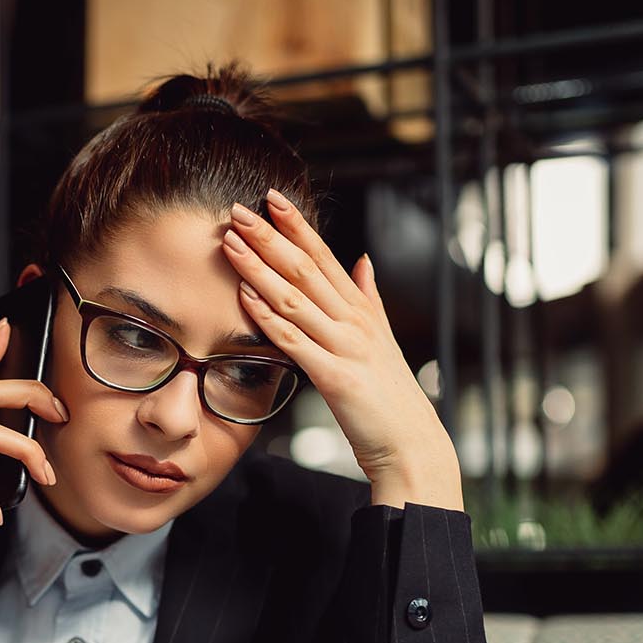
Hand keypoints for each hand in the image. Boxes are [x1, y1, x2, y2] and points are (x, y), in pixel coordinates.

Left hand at [221, 190, 462, 510]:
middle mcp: (355, 321)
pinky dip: (270, 318)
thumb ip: (370, 298)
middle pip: (306, 268)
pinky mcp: (336, 378)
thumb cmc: (391, 397)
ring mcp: (347, 347)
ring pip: (296, 298)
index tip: (272, 198)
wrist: (411, 444)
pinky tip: (246, 298)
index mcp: (362, 310)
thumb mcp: (382, 339)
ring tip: (231, 243)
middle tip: (238, 210)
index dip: (297, 225)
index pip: (325, 256)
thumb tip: (363, 261)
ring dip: (260, 268)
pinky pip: (296, 343)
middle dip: (270, 236)